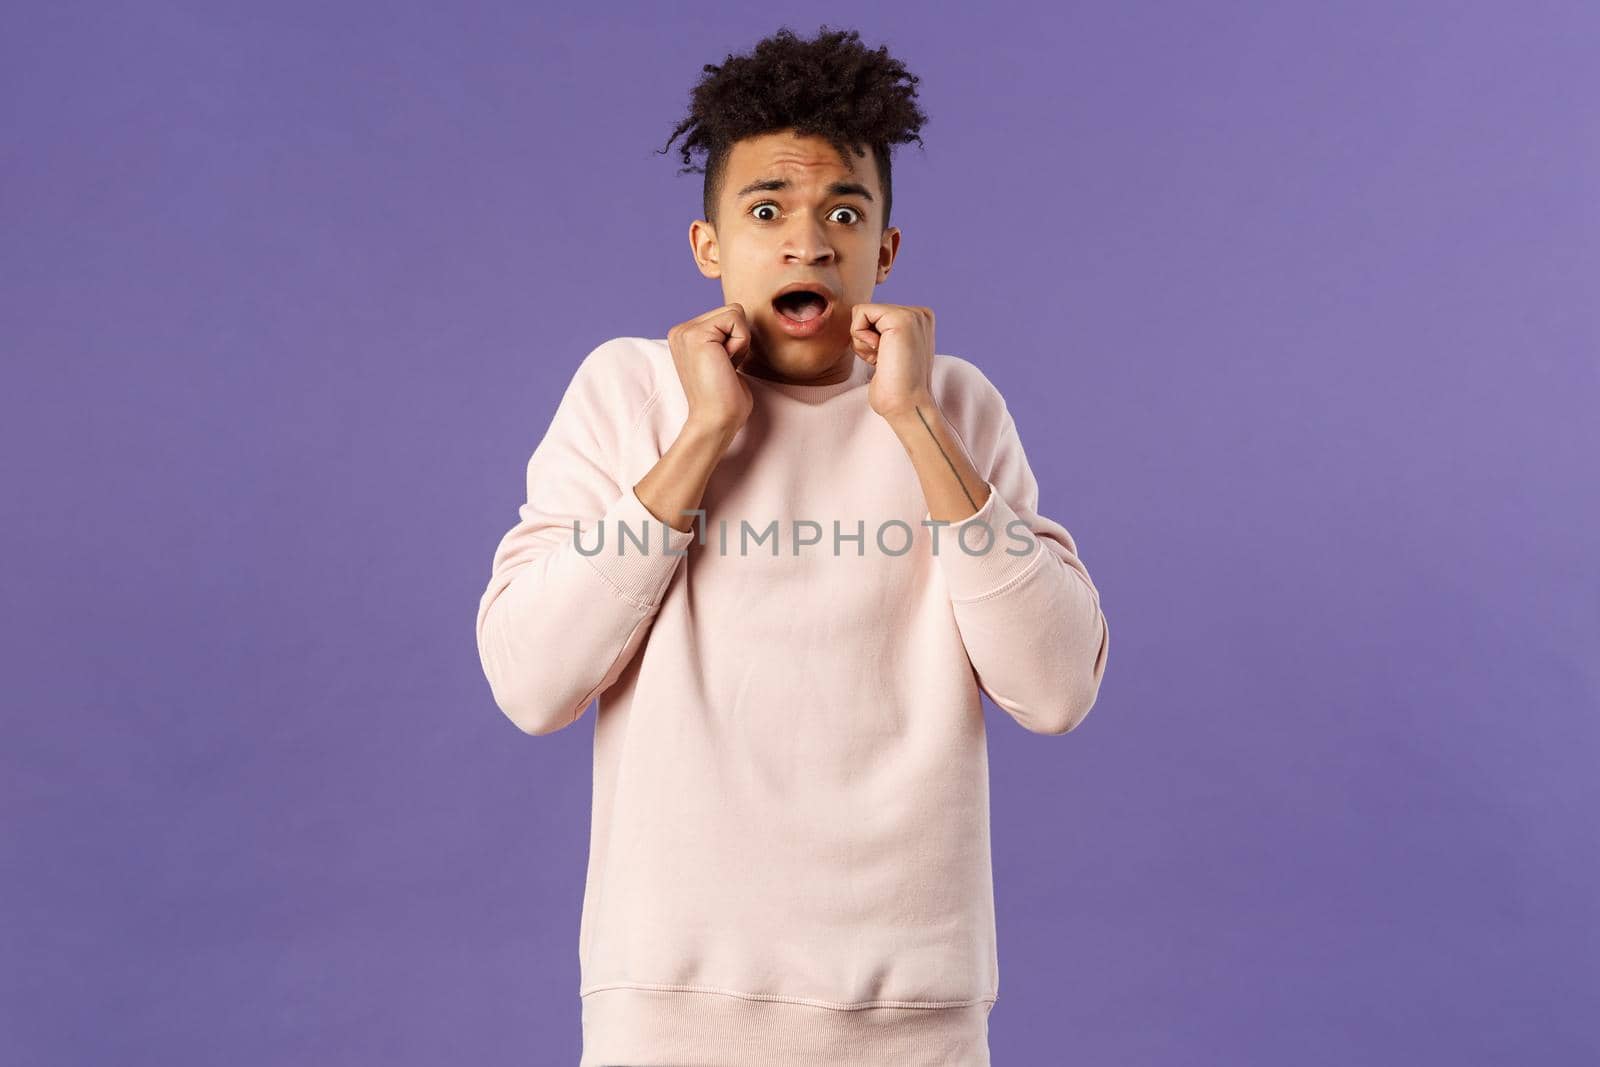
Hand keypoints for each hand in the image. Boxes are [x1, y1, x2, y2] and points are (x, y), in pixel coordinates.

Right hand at [667, 303, 755, 436]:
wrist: (715, 421)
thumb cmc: (726, 397)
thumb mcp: (723, 358)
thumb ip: (725, 337)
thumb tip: (741, 319)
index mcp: (685, 335)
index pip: (728, 315)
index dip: (736, 340)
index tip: (723, 366)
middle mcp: (681, 330)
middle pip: (732, 309)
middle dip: (739, 338)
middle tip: (725, 367)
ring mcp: (685, 331)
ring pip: (735, 312)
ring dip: (740, 341)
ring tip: (724, 366)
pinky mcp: (696, 335)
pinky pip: (736, 319)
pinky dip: (740, 343)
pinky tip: (726, 364)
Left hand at [850, 303, 935, 418]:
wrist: (907, 406)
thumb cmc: (895, 389)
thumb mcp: (889, 352)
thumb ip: (882, 334)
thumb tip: (861, 323)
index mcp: (918, 321)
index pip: (875, 316)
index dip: (871, 341)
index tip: (888, 360)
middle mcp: (919, 314)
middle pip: (868, 313)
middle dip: (866, 340)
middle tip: (886, 362)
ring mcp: (912, 314)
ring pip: (862, 313)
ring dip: (863, 342)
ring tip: (884, 360)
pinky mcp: (900, 318)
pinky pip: (860, 313)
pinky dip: (860, 337)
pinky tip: (879, 354)